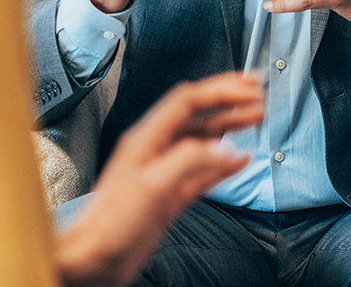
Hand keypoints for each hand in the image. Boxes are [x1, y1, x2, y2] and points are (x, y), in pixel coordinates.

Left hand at [55, 72, 264, 286]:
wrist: (94, 262)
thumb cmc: (109, 226)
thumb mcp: (151, 186)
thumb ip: (190, 161)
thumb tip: (226, 150)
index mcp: (147, 138)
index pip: (189, 101)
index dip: (221, 91)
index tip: (248, 89)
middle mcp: (156, 150)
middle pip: (199, 115)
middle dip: (229, 100)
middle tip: (256, 92)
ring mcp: (165, 172)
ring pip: (204, 140)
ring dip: (230, 126)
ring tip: (254, 117)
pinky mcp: (171, 195)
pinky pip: (205, 171)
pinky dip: (225, 162)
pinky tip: (240, 160)